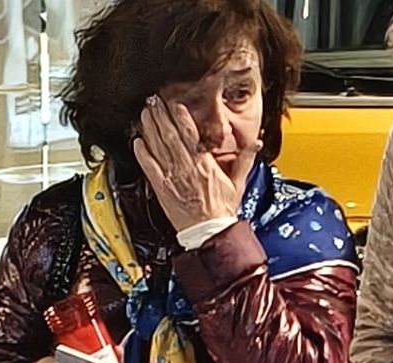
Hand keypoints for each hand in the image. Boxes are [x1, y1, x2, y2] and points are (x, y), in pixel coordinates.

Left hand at [133, 96, 258, 233]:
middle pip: (170, 135)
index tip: (174, 103)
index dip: (180, 116)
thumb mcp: (238, 183)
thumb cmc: (221, 210)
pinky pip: (148, 167)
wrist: (209, 233)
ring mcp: (172, 177)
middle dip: (161, 115)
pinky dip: (142, 153)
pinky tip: (137, 141)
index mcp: (205, 164)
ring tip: (145, 113)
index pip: (191, 133)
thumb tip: (255, 143)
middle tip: (153, 101)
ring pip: (158, 147)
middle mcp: (187, 167)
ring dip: (150, 128)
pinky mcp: (161, 188)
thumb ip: (245, 160)